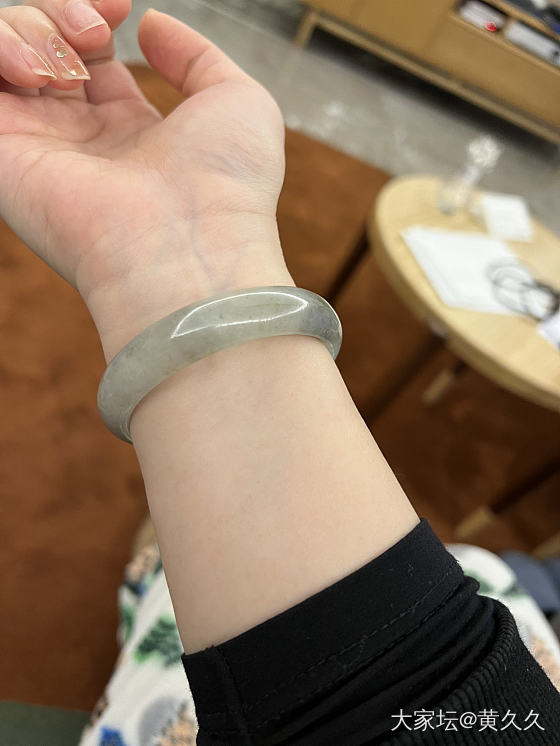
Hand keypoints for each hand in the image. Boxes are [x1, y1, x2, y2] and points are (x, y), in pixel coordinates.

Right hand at [0, 3, 292, 358]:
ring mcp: (39, 146)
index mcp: (130, 129)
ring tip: (70, 66)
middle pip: (44, 47)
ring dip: (32, 30)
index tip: (119, 8)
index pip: (90, 56)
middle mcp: (80, 139)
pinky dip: (2, 49)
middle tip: (96, 35)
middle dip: (62, 14)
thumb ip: (197, 56)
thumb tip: (149, 27)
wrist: (191, 246)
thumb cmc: (226, 184)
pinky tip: (43, 75)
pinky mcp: (4, 156)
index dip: (93, 15)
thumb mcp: (239, 100)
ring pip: (6, 54)